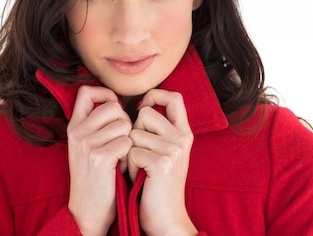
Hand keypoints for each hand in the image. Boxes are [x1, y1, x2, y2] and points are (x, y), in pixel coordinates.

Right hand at [66, 85, 132, 235]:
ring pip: (123, 123)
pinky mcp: (100, 157)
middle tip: (122, 140)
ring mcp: (87, 144)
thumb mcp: (86, 146)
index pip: (86, 91)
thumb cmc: (95, 177)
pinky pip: (127, 141)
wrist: (87, 211)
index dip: (105, 94)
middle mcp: (77, 132)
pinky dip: (129, 154)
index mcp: (74, 126)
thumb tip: (115, 102)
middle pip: (112, 106)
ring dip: (129, 139)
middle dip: (124, 120)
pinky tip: (121, 166)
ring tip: (120, 156)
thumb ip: (96, 124)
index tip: (114, 108)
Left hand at [128, 89, 197, 235]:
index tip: (141, 107)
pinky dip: (128, 166)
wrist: (166, 218)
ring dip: (129, 153)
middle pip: (145, 113)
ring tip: (140, 169)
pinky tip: (138, 178)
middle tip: (141, 155)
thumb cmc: (157, 184)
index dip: (155, 95)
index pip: (174, 97)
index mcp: (184, 133)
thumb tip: (141, 106)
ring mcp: (173, 150)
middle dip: (134, 132)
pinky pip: (131, 151)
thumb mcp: (166, 152)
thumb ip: (160, 130)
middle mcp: (182, 138)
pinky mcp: (162, 163)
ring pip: (134, 133)